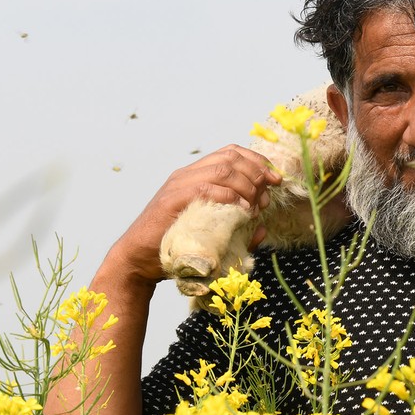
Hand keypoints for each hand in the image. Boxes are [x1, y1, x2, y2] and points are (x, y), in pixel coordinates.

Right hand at [109, 145, 281, 283]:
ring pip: (221, 170)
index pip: (231, 152)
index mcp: (196, 175)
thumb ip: (237, 230)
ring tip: (255, 206)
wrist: (139, 261)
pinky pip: (204, 188)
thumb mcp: (213, 235)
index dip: (257, 161)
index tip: (275, 179)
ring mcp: (177, 185)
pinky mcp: (171, 200)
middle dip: (257, 172)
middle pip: (230, 157)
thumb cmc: (176, 248)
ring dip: (246, 185)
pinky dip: (228, 196)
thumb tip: (263, 229)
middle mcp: (187, 174)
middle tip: (267, 195)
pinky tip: (241, 210)